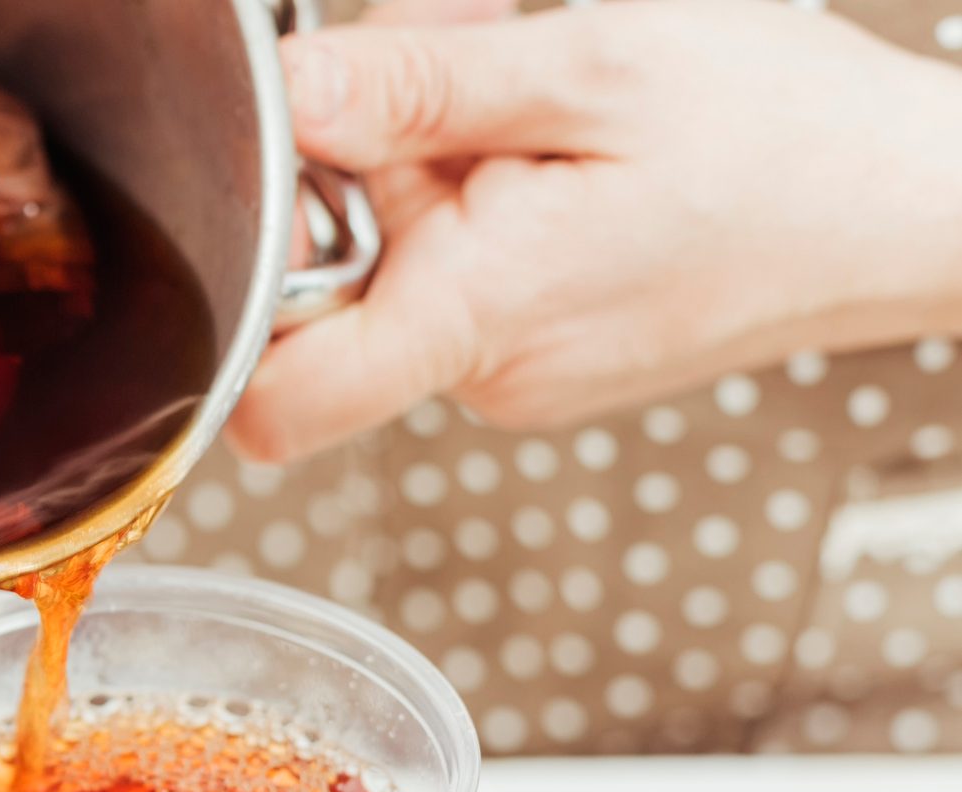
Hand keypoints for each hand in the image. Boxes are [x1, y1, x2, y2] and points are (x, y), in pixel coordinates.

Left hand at [232, 0, 961, 461]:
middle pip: (334, 282)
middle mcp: (482, 373)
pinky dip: (478, 189)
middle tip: (456, 57)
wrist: (906, 207)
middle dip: (367, 155)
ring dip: (431, 154)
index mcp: (480, 316)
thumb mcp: (591, 69)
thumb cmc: (785, 139)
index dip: (234, 309)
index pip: (279, 397)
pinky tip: (551, 136)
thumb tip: (292, 98)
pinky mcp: (536, 353)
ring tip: (531, 87)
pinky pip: (458, 266)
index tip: (262, 198)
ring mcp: (511, 372)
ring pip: (397, 260)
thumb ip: (420, 89)